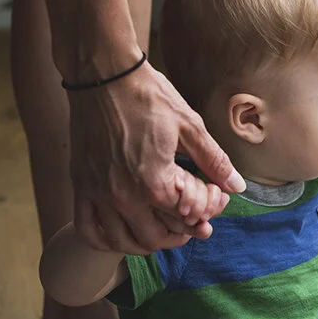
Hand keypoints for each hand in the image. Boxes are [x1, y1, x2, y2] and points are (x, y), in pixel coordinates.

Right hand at [68, 61, 243, 253]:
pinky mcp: (80, 185)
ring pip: (121, 241)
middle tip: (189, 227)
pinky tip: (120, 235)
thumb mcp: (190, 126)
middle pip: (154, 238)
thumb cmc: (147, 96)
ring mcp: (99, 193)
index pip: (185, 217)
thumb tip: (237, 185)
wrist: (102, 74)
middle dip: (177, 237)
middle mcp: (124, 196)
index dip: (203, 212)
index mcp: (155, 183)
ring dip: (144, 244)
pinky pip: (88, 228)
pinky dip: (105, 239)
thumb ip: (213, 161)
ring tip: (160, 234)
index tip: (211, 203)